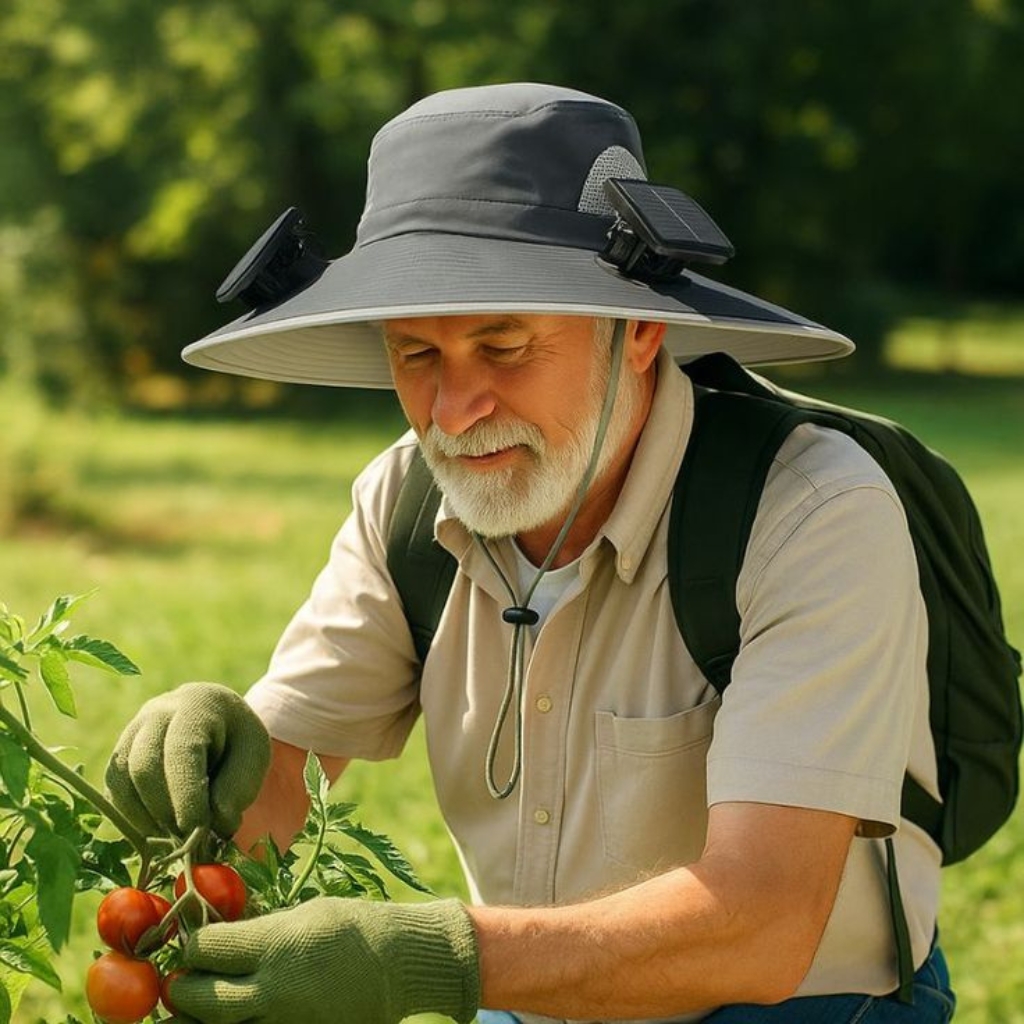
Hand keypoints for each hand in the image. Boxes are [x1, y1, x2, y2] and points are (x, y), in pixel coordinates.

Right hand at [105, 682, 271, 838]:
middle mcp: (157, 712)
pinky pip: (113, 789)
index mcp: (197, 705)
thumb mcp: (254, 755)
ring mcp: (132, 731)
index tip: (197, 829)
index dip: (186, 794)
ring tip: (173, 837)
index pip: (181, 751)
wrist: (219, 720)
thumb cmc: (238, 739)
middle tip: (186, 838)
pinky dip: (130, 816)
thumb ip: (238, 788)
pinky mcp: (120, 754)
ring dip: (144, 818)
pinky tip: (157, 830)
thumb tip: (215, 825)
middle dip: (164, 810)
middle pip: (143, 766)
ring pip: (121, 780)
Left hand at [168, 896, 479, 1023]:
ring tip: (205, 1005)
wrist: (399, 965)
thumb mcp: (302, 914)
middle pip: (197, 999)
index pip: (205, 949)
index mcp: (276, 946)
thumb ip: (258, 932)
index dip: (193, 945)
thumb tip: (217, 940)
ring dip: (202, 1017)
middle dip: (184, 988)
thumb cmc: (351, 928)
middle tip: (188, 981)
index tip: (196, 943)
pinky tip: (239, 1017)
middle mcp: (273, 991)